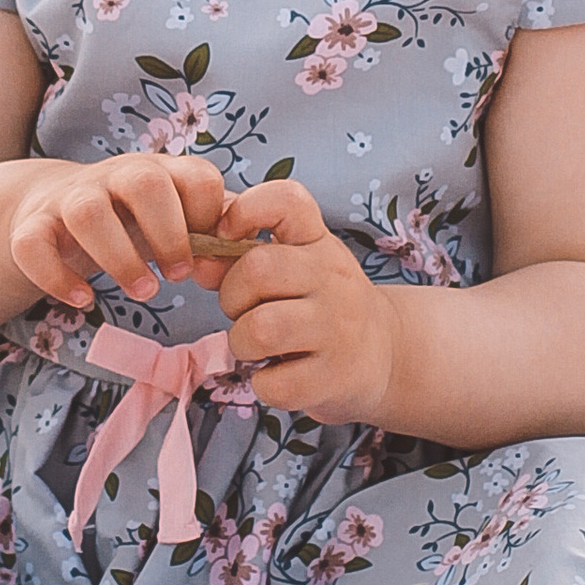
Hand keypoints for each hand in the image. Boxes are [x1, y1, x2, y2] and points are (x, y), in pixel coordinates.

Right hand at [4, 151, 229, 309]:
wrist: (54, 205)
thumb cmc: (131, 219)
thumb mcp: (173, 218)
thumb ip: (212, 233)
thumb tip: (241, 259)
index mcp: (159, 172)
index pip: (196, 175)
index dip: (209, 216)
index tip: (208, 256)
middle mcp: (114, 176)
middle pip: (143, 183)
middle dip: (167, 233)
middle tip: (178, 276)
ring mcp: (70, 197)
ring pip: (87, 212)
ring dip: (118, 257)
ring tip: (143, 292)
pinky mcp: (32, 225)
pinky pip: (33, 244)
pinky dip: (57, 277)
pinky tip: (83, 300)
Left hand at [208, 179, 402, 426]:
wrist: (385, 352)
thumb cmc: (320, 302)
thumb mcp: (294, 263)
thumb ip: (240, 253)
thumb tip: (199, 262)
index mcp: (317, 241)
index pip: (287, 200)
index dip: (246, 211)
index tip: (227, 236)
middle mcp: (332, 276)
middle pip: (258, 269)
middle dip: (231, 296)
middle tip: (242, 311)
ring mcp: (337, 327)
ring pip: (261, 328)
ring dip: (241, 342)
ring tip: (256, 345)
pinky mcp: (335, 375)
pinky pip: (275, 383)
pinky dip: (263, 384)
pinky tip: (277, 375)